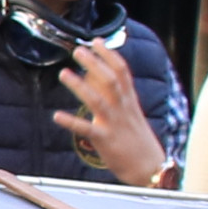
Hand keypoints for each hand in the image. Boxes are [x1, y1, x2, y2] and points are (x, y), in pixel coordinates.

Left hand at [55, 39, 168, 185]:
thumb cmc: (137, 140)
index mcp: (129, 100)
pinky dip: (72, 122)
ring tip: (63, 73)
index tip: (96, 40)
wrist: (151, 168)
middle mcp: (123, 108)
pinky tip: (56, 116)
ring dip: (80, 86)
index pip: (122, 71)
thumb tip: (95, 75)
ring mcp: (115, 124)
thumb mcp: (129, 113)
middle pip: (110, 80)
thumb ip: (115, 94)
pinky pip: (87, 130)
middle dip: (95, 63)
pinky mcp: (106, 141)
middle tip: (78, 50)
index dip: (109, 54)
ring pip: (97, 100)